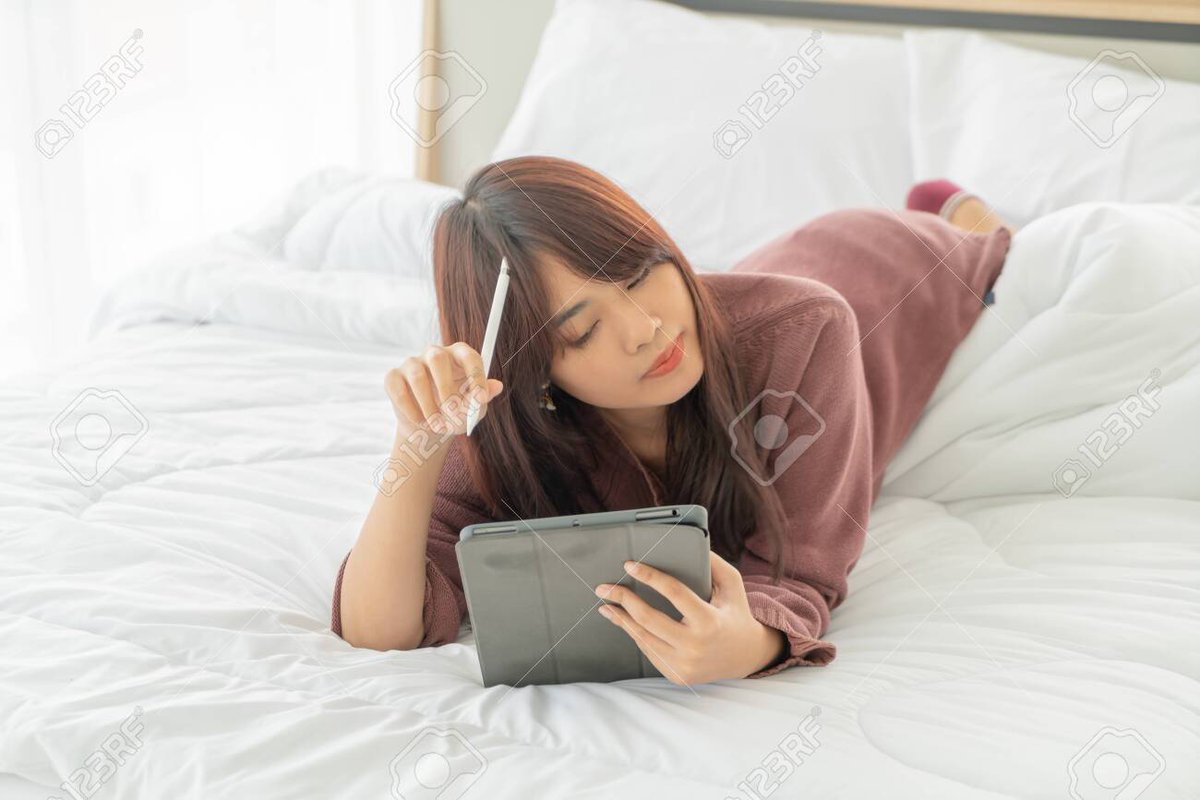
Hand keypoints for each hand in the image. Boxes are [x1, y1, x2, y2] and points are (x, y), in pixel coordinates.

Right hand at [384, 342, 503, 439]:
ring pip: (417, 376)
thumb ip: (482, 398)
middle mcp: (435, 354)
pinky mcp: (393, 377)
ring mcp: (412, 363)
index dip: (475, 376)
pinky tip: (419, 421)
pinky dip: (409, 409)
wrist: (429, 430)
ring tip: (438, 426)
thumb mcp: (472, 410)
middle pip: (437, 357)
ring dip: (428, 406)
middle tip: (452, 413)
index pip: (469, 356)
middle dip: (446, 388)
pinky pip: (399, 389)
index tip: (480, 399)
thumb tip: (497, 386)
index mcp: (459, 356)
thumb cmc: (455, 414)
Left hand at [594, 551, 787, 684]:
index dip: (649, 576)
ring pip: (643, 637)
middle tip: (605, 587)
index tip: (629, 565)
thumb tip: (689, 543)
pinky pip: (648, 651)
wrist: (745, 656)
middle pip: (648, 618)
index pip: (673, 593)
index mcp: (709, 620)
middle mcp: (695, 645)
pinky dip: (635, 634)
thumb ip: (712, 563)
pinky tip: (624, 621)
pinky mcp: (676, 675)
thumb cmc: (735, 613)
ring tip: (606, 605)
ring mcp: (684, 664)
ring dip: (621, 619)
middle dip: (623, 599)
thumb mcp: (733, 584)